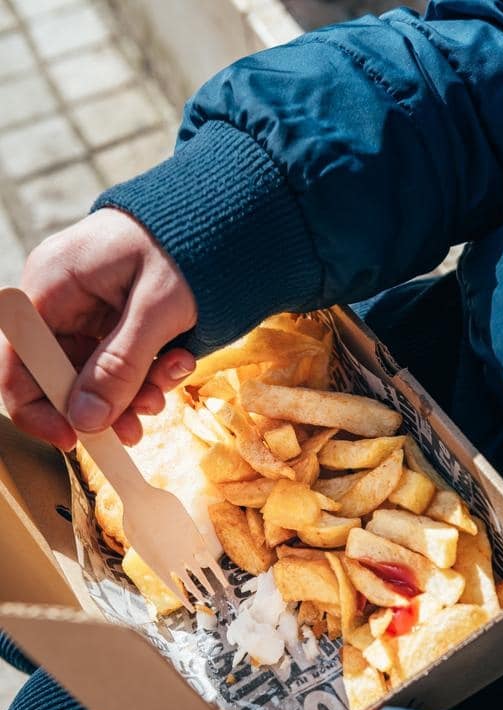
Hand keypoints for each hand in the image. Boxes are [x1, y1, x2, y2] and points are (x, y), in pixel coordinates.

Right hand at [0, 209, 196, 448]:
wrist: (221, 216)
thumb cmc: (185, 245)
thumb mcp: (156, 309)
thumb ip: (120, 365)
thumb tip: (86, 420)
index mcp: (51, 286)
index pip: (17, 363)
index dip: (38, 409)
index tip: (74, 440)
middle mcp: (60, 302)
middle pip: (59, 377)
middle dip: (101, 406)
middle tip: (137, 427)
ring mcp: (88, 312)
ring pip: (95, 377)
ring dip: (133, 392)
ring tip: (170, 380)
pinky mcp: (116, 321)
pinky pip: (121, 364)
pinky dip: (149, 374)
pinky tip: (179, 361)